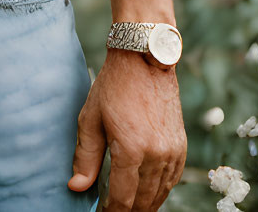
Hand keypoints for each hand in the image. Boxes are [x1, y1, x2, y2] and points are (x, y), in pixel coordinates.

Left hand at [68, 50, 186, 209]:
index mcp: (131, 149)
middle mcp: (156, 154)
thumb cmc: (113, 86)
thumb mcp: (90, 118)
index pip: (122, 198)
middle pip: (143, 202)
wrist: (144, 60)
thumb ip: (85, 156)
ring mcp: (172, 152)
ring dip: (144, 206)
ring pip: (159, 195)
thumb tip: (76, 187)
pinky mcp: (181, 147)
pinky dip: (160, 192)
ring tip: (128, 209)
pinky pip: (172, 181)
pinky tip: (148, 195)